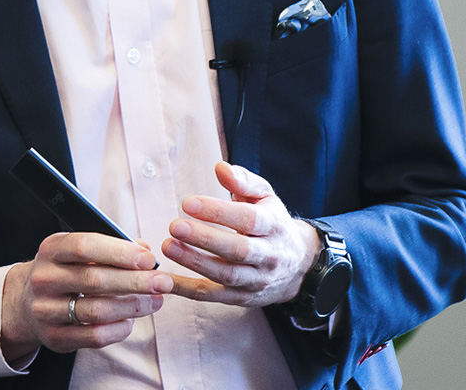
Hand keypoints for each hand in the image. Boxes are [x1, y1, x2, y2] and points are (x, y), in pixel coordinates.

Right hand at [0, 232, 172, 360]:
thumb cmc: (63, 269)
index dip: (120, 252)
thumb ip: (111, 246)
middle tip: (163, 282)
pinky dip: (118, 329)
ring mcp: (46, 310)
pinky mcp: (54, 338)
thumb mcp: (78, 249)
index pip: (86, 246)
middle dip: (135, 281)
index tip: (149, 259)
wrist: (25, 301)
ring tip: (155, 302)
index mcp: (52, 249)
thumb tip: (145, 250)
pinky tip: (131, 320)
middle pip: (95, 280)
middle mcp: (45, 278)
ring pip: (96, 310)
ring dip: (132, 306)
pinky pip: (93, 336)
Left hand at [162, 161, 318, 307]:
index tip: (188, 203)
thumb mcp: (265, 196)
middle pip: (237, 250)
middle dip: (205, 239)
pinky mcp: (242, 298)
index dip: (218, 212)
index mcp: (274, 226)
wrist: (298, 265)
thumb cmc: (272, 222)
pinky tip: (166, 280)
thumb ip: (243, 181)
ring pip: (226, 275)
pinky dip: (188, 290)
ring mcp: (256, 280)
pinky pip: (213, 296)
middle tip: (175, 226)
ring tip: (168, 246)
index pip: (247, 219)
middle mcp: (269, 255)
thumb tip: (220, 168)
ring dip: (194, 263)